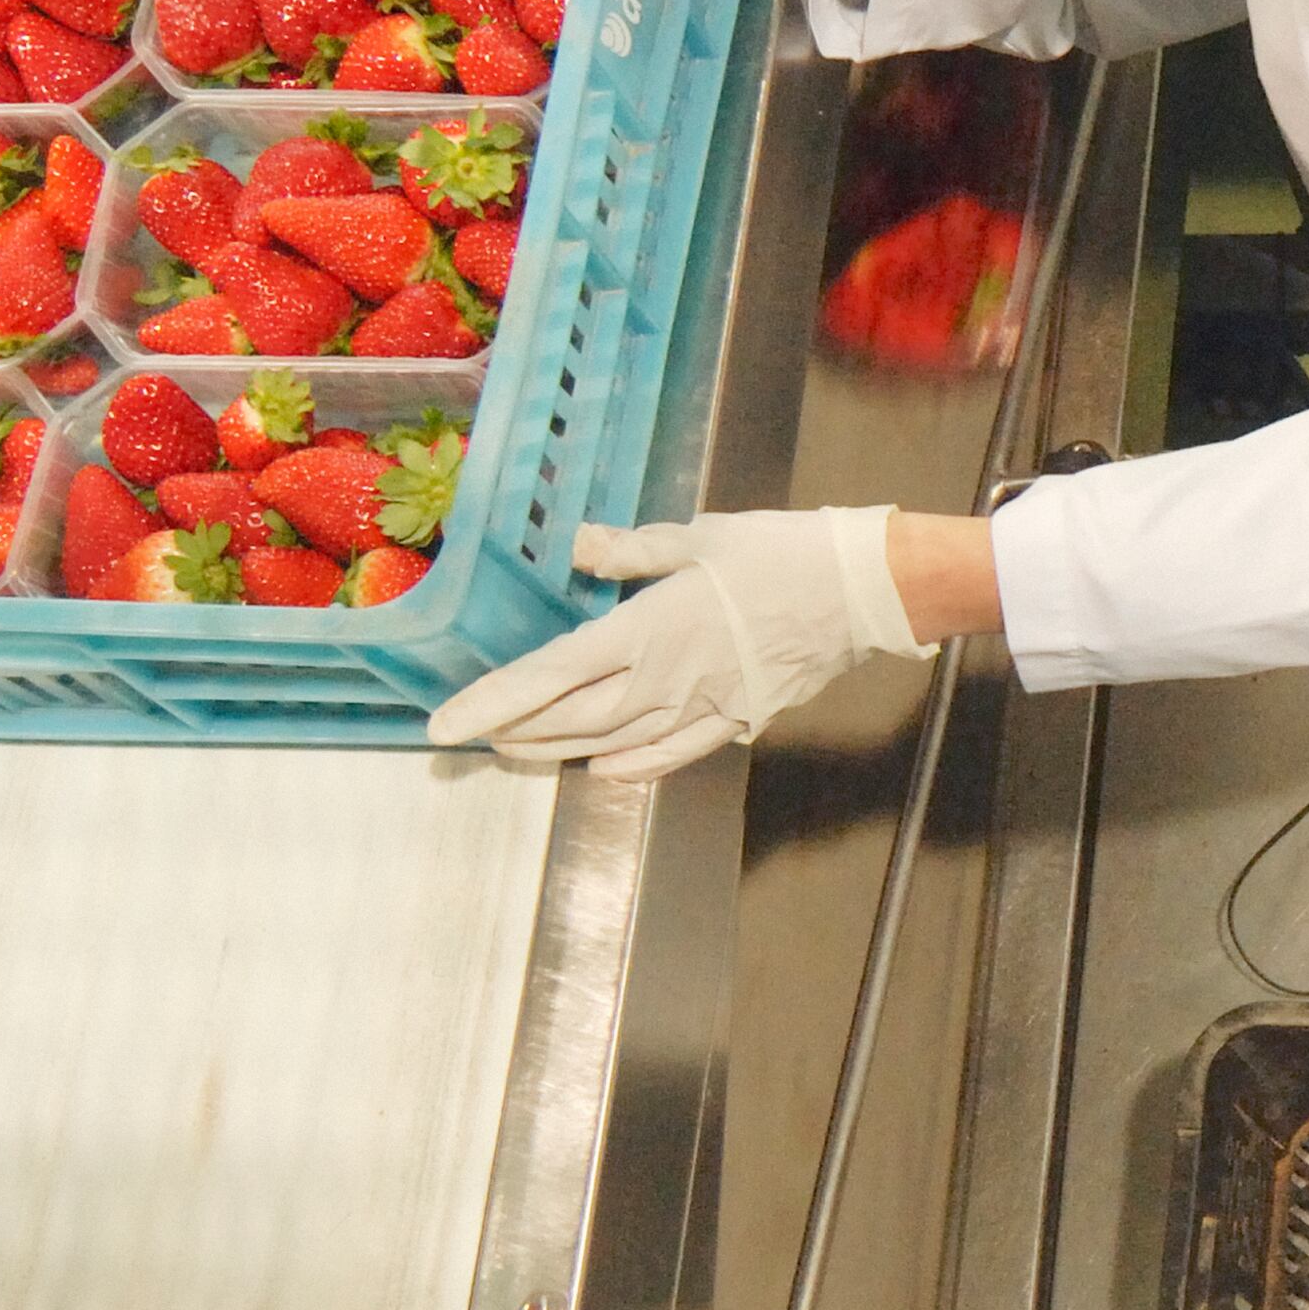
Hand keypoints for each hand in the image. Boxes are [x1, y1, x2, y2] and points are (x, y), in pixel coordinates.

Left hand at [425, 507, 922, 779]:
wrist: (863, 591)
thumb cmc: (782, 553)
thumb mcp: (700, 538)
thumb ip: (632, 553)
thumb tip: (580, 548)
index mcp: (647, 628)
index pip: (549, 674)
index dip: (492, 701)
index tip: (445, 724)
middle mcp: (664, 679)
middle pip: (571, 718)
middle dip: (515, 730)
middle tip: (472, 736)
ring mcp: (701, 706)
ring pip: (613, 742)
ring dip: (560, 750)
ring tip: (518, 752)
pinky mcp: (736, 717)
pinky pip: (674, 753)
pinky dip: (633, 767)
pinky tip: (605, 771)